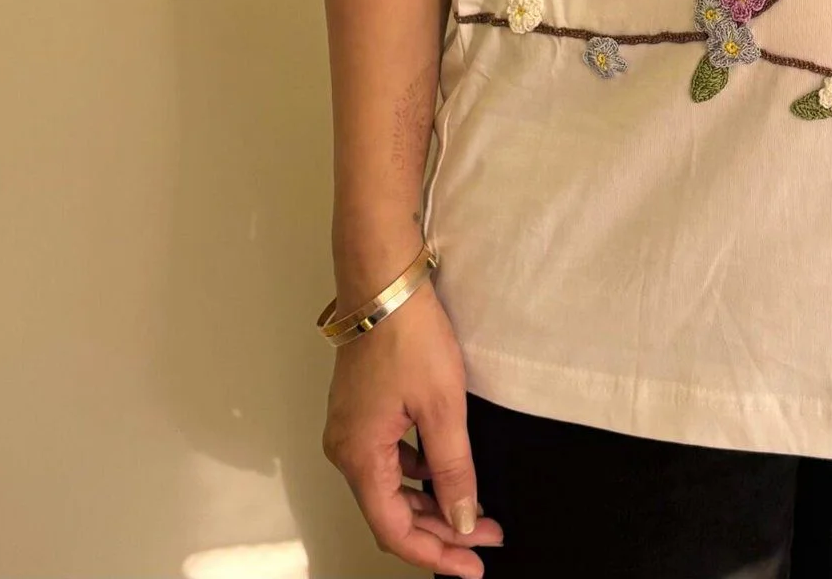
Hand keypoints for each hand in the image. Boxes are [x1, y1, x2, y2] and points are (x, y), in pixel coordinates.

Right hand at [322, 281, 503, 576]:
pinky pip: (388, 459)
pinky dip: (418, 474)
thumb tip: (462, 520)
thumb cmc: (410, 336)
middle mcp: (346, 450)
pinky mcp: (361, 410)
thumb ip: (454, 469)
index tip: (472, 566)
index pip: (394, 530)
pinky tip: (446, 469)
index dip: (435, 554)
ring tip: (474, 511)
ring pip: (390, 487)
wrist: (383, 281)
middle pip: (391, 512)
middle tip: (485, 539)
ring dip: (431, 503)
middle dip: (440, 531)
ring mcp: (350, 429)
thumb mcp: (443, 406)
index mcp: (359, 457)